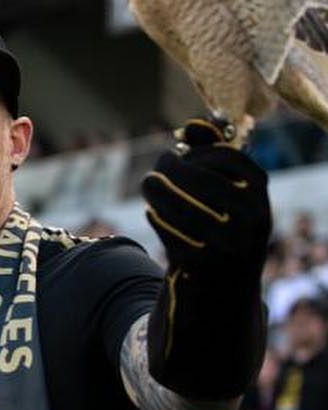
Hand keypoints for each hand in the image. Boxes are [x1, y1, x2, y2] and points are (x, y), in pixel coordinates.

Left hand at [142, 118, 270, 273]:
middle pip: (201, 180)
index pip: (228, 158)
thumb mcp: (228, 195)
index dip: (197, 152)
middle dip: (170, 169)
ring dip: (157, 191)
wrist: (224, 284)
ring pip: (181, 206)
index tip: (178, 154)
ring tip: (149, 185)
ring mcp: (228, 244)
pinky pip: (170, 231)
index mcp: (260, 197)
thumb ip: (213, 157)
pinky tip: (153, 211)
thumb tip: (191, 125)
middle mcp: (252, 220)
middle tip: (154, 170)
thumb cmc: (223, 225)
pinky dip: (158, 217)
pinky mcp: (202, 264)